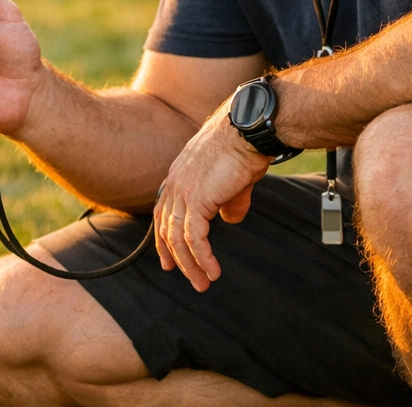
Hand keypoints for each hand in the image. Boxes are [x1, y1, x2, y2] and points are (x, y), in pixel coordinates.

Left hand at [153, 110, 271, 291]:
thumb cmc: (244, 147)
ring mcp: (183, 191)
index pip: (163, 212)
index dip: (164, 238)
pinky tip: (212, 271)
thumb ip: (228, 200)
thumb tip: (230, 219)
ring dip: (191, 264)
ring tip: (204, 282)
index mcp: (179, 175)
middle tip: (191, 278)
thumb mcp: (233, 179)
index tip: (168, 259)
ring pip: (179, 238)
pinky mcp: (197, 200)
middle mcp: (175, 183)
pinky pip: (194, 238)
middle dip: (177, 258)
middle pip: (167, 228)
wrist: (248, 130)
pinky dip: (202, 258)